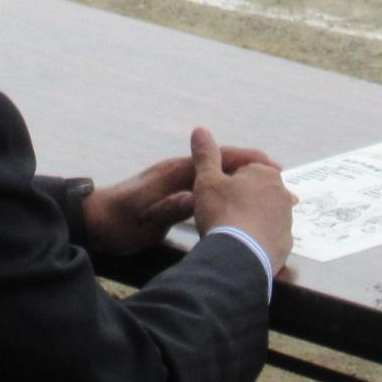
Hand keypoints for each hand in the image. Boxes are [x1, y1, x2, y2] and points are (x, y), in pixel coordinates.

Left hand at [79, 143, 279, 254]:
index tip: (275, 171)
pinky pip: (213, 190)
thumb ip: (170, 208)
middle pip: (227, 167)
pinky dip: (234, 195)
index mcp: (176, 173)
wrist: (93, 221)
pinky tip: (247, 209)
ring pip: (222, 179)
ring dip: (249, 186)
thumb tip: (196, 198)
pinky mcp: (176, 194)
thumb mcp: (144, 219)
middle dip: (258, 175)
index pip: (220, 160)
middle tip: (287, 190)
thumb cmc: (118, 222)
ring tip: (276, 200)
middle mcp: (180, 172)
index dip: (249, 163)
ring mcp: (178, 181)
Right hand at [189, 126, 294, 272]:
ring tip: (230, 230)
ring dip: (251, 217)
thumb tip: (200, 130)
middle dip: (242, 198)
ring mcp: (287, 219)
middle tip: (220, 212)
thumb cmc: (222, 212)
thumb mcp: (206, 180)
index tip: (215, 192)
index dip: (227, 180)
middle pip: (257, 192)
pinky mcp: (286, 243)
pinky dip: (258, 237)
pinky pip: (270, 235)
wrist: (238, 256)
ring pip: (265, 213)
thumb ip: (205, 154)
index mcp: (265, 173)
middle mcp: (282, 193)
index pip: (245, 170)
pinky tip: (242, 244)